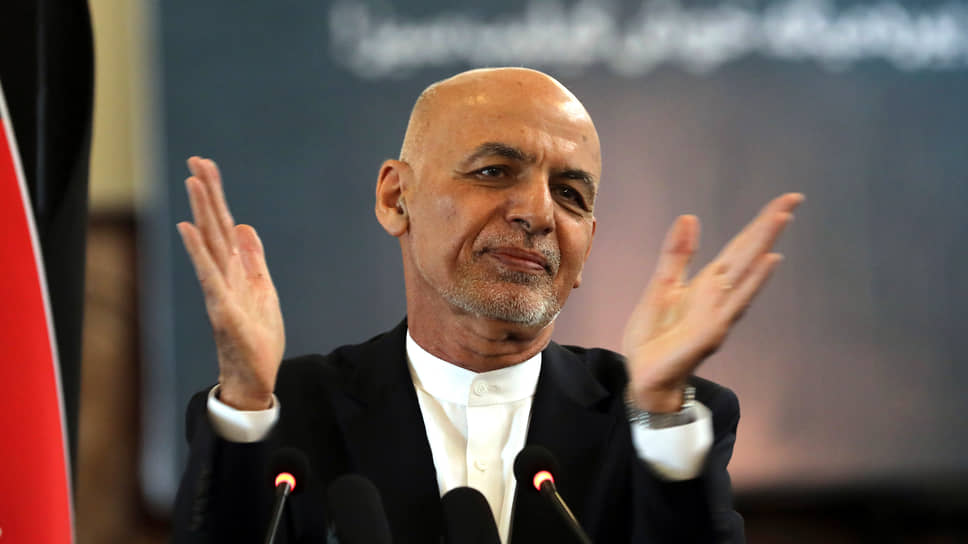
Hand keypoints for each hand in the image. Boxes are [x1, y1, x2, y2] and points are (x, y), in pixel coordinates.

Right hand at [176, 157, 284, 409]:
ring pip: (209, 244)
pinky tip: (188, 228)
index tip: (206, 166)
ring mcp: (220, 290)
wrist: (255, 376)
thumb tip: (244, 227)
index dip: (217, 196)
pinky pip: (209, 275)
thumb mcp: (263, 290)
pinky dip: (198, 251)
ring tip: (192, 182)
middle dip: (207, 193)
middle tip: (196, 160)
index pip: (225, 225)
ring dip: (201, 212)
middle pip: (214, 227)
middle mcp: (223, 275)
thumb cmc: (256, 337)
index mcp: (236, 270)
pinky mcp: (222, 308)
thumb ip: (253, 260)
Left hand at [622, 193, 803, 412]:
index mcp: (707, 283)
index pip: (739, 248)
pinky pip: (735, 302)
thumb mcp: (662, 285)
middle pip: (748, 254)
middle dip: (769, 226)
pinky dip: (753, 281)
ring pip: (747, 272)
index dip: (759, 224)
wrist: (644, 375)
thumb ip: (677, 254)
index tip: (784, 202)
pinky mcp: (713, 330)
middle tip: (793, 198)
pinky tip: (768, 261)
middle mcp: (720, 295)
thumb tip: (689, 217)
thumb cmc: (655, 335)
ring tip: (782, 217)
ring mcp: (720, 312)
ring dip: (764, 245)